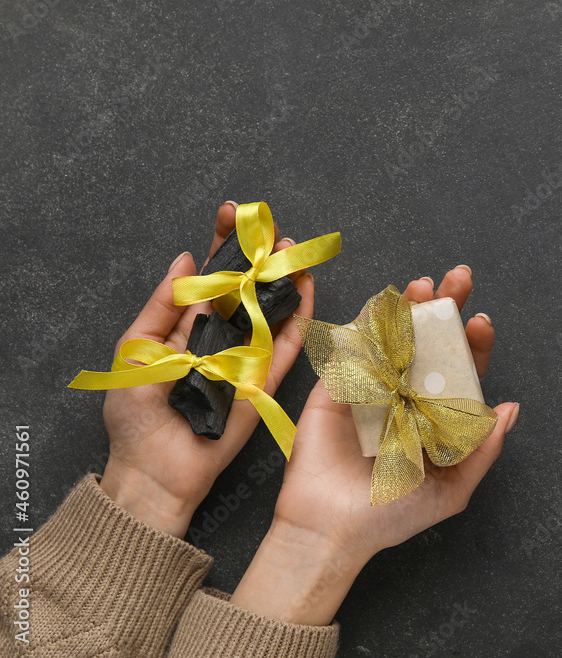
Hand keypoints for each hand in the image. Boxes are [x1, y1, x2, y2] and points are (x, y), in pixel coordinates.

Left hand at [99, 201, 313, 537]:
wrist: (155, 468)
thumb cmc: (135, 413)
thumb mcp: (135, 348)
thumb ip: (163, 305)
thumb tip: (186, 257)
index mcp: (185, 325)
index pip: (208, 276)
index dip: (221, 244)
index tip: (230, 212)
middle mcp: (219, 336)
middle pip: (245, 286)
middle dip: (257, 253)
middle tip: (268, 223)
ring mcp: (245, 357)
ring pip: (270, 309)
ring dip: (282, 277)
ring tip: (290, 248)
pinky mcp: (265, 380)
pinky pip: (286, 346)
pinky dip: (299, 317)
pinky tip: (305, 288)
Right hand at [229, 266, 519, 624]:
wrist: (332, 529)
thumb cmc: (392, 514)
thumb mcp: (452, 489)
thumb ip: (482, 450)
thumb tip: (511, 408)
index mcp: (434, 415)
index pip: (460, 370)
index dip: (473, 344)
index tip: (482, 323)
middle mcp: (405, 395)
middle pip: (430, 341)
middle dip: (446, 307)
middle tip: (459, 279)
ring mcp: (371, 387)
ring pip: (393, 336)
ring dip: (409, 307)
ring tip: (424, 286)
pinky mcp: (337, 386)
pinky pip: (353, 347)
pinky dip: (367, 322)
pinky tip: (385, 304)